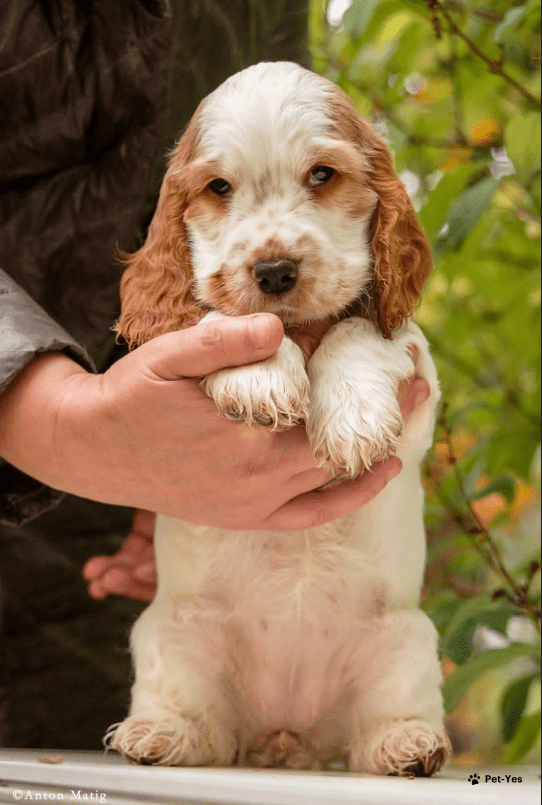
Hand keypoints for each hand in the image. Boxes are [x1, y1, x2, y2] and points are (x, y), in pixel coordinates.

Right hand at [83, 375, 429, 601]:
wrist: (96, 450)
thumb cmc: (133, 397)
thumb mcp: (168, 357)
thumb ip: (222, 342)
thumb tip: (278, 328)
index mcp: (244, 434)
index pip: (323, 407)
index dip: (365, 385)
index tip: (397, 359)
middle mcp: (257, 475)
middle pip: (339, 443)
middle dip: (382, 414)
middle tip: (417, 383)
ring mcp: (254, 502)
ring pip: (333, 479)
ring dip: (376, 451)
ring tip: (408, 420)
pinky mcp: (246, 517)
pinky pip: (310, 515)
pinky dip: (348, 499)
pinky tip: (377, 478)